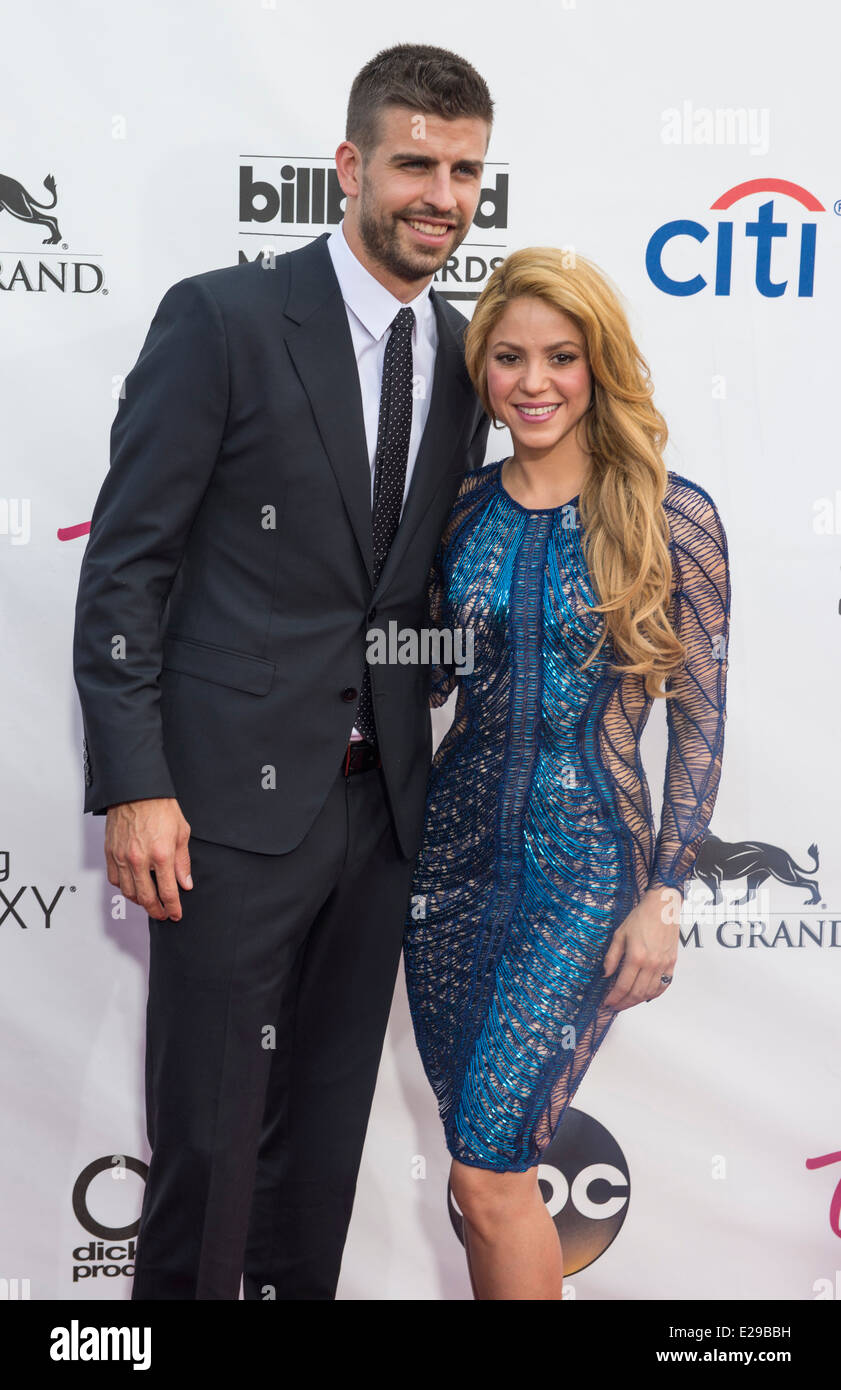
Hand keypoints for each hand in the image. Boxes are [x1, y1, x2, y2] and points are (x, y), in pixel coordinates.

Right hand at [104, 797, 192, 921]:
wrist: (137, 790)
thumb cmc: (160, 807)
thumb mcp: (182, 833)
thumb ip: (183, 862)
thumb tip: (185, 882)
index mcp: (161, 855)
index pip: (168, 892)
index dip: (173, 907)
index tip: (175, 914)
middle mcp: (139, 859)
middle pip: (146, 898)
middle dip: (156, 910)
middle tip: (162, 914)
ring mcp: (122, 857)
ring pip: (128, 891)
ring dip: (139, 901)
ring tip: (148, 901)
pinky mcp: (110, 852)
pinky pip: (114, 879)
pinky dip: (123, 887)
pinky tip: (132, 886)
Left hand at [601, 886, 680, 1010]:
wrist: (663, 907)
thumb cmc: (640, 917)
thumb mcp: (619, 934)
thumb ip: (612, 957)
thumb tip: (606, 975)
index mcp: (636, 957)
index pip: (623, 986)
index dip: (614, 998)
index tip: (607, 1003)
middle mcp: (651, 964)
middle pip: (637, 993)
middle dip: (624, 1003)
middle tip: (615, 1006)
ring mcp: (664, 965)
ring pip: (650, 992)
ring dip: (637, 1001)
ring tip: (626, 1002)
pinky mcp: (672, 963)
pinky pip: (663, 986)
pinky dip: (653, 994)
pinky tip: (645, 996)